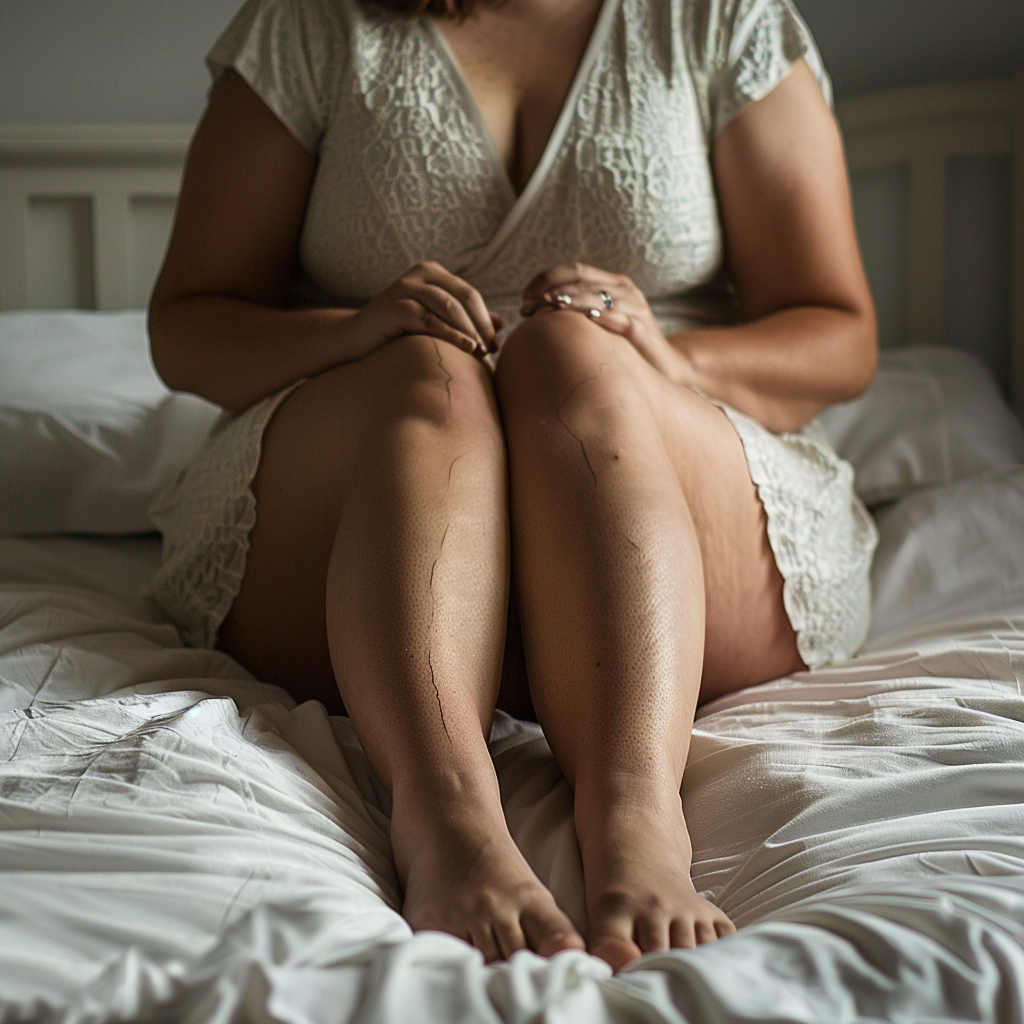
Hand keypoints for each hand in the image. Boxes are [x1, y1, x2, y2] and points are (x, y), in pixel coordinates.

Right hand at [353, 261, 501, 359]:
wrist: (354, 341)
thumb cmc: (398, 334)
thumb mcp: (434, 322)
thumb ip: (465, 320)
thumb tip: (502, 324)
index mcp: (432, 273)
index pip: (470, 295)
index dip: (486, 320)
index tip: (496, 346)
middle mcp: (419, 274)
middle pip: (463, 297)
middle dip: (481, 325)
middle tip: (491, 351)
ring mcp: (403, 287)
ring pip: (449, 306)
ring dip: (469, 331)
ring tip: (480, 353)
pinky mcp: (392, 307)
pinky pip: (429, 320)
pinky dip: (450, 335)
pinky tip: (464, 349)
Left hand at [521, 263, 688, 382]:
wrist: (666, 368)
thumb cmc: (625, 348)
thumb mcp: (599, 326)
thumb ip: (576, 315)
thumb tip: (535, 315)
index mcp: (611, 284)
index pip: (573, 270)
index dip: (545, 279)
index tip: (524, 296)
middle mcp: (623, 290)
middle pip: (579, 278)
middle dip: (549, 289)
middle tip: (527, 305)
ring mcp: (633, 307)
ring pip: (594, 294)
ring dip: (566, 300)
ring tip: (544, 307)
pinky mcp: (640, 328)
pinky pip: (615, 318)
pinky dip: (596, 316)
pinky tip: (579, 320)